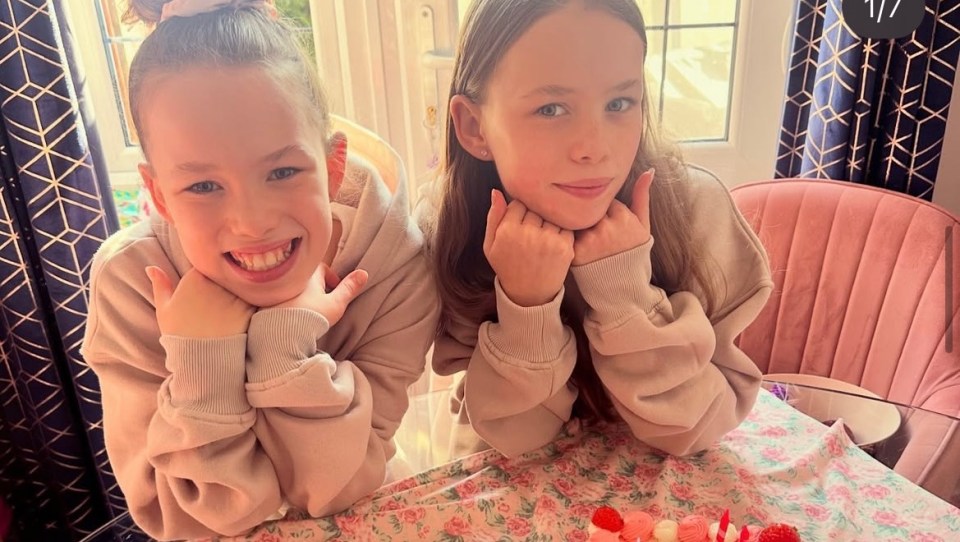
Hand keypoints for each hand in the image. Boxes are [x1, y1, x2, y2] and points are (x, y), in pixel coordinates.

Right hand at [146, 267, 254, 337]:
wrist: (201, 358)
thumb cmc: (179, 333)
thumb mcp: (165, 309)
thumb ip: (160, 285)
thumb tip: (151, 267)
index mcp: (196, 277)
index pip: (210, 260)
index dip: (212, 266)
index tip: (213, 274)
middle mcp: (216, 282)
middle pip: (228, 268)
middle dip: (228, 274)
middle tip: (224, 285)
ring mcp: (234, 294)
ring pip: (242, 280)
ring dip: (243, 284)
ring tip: (235, 297)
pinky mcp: (249, 307)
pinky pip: (256, 295)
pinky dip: (254, 297)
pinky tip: (251, 304)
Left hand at [271, 264, 367, 326]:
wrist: (281, 334)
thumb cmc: (311, 317)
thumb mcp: (336, 304)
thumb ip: (349, 288)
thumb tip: (364, 273)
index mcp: (308, 274)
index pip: (322, 268)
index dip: (331, 277)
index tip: (335, 289)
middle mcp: (291, 278)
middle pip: (307, 277)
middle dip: (316, 286)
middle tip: (323, 299)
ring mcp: (278, 290)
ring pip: (294, 287)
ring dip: (302, 294)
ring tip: (309, 308)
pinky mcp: (267, 302)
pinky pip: (280, 297)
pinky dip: (288, 302)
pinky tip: (293, 314)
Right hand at [484, 189, 574, 306]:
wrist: (529, 295)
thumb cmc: (508, 267)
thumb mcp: (491, 245)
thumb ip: (493, 217)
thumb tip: (496, 191)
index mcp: (507, 231)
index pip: (519, 203)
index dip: (520, 212)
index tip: (520, 223)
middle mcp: (528, 234)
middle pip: (536, 208)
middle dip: (535, 217)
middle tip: (533, 232)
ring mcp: (548, 240)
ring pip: (552, 215)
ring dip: (549, 223)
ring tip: (543, 238)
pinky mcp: (565, 247)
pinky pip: (566, 226)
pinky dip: (562, 231)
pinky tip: (554, 242)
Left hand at [572, 168, 653, 265]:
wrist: (624, 288)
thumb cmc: (634, 253)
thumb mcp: (643, 226)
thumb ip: (642, 196)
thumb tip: (650, 170)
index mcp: (623, 218)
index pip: (605, 201)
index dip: (605, 212)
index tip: (609, 224)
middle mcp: (607, 228)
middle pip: (590, 210)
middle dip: (592, 218)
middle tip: (597, 234)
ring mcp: (591, 241)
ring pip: (578, 221)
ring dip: (580, 227)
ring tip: (590, 242)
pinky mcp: (577, 253)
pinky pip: (569, 236)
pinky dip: (572, 240)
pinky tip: (580, 249)